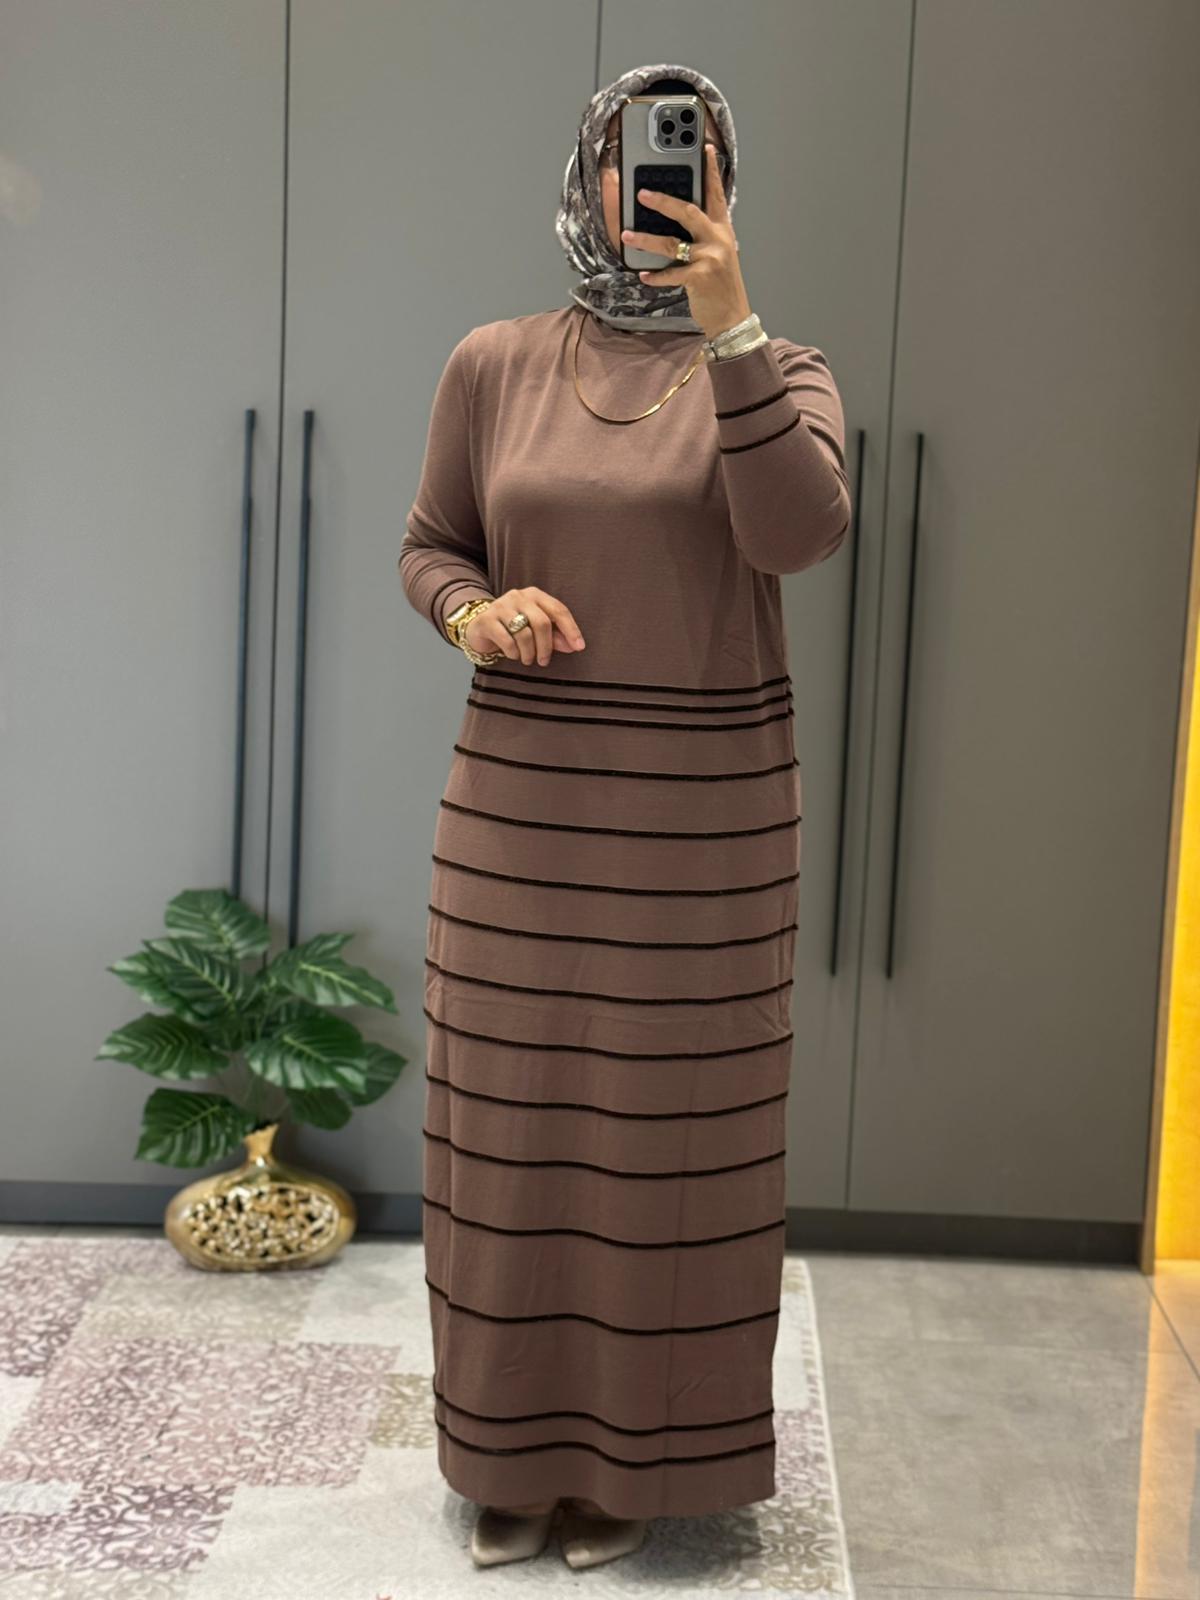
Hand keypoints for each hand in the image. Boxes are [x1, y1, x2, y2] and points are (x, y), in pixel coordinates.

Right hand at [465, 587, 585, 666]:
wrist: (478, 627)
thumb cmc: (512, 628)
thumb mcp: (536, 630)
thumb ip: (555, 636)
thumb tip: (574, 646)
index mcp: (535, 595)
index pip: (558, 610)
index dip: (571, 629)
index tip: (579, 647)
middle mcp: (519, 596)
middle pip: (542, 623)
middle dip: (546, 647)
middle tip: (544, 661)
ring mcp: (501, 606)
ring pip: (524, 634)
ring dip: (529, 653)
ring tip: (527, 659)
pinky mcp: (487, 620)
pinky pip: (507, 641)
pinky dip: (513, 653)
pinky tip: (513, 655)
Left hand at [620, 141, 751, 340]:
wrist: (732, 317)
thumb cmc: (720, 285)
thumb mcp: (718, 255)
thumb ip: (702, 236)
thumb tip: (673, 223)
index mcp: (722, 230)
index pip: (716, 194)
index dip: (710, 171)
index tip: (704, 148)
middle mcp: (718, 240)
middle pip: (688, 211)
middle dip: (663, 201)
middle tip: (642, 193)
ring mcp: (710, 258)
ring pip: (672, 243)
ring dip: (646, 240)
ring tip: (628, 236)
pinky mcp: (700, 277)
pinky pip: (671, 273)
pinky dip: (656, 276)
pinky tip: (643, 275)